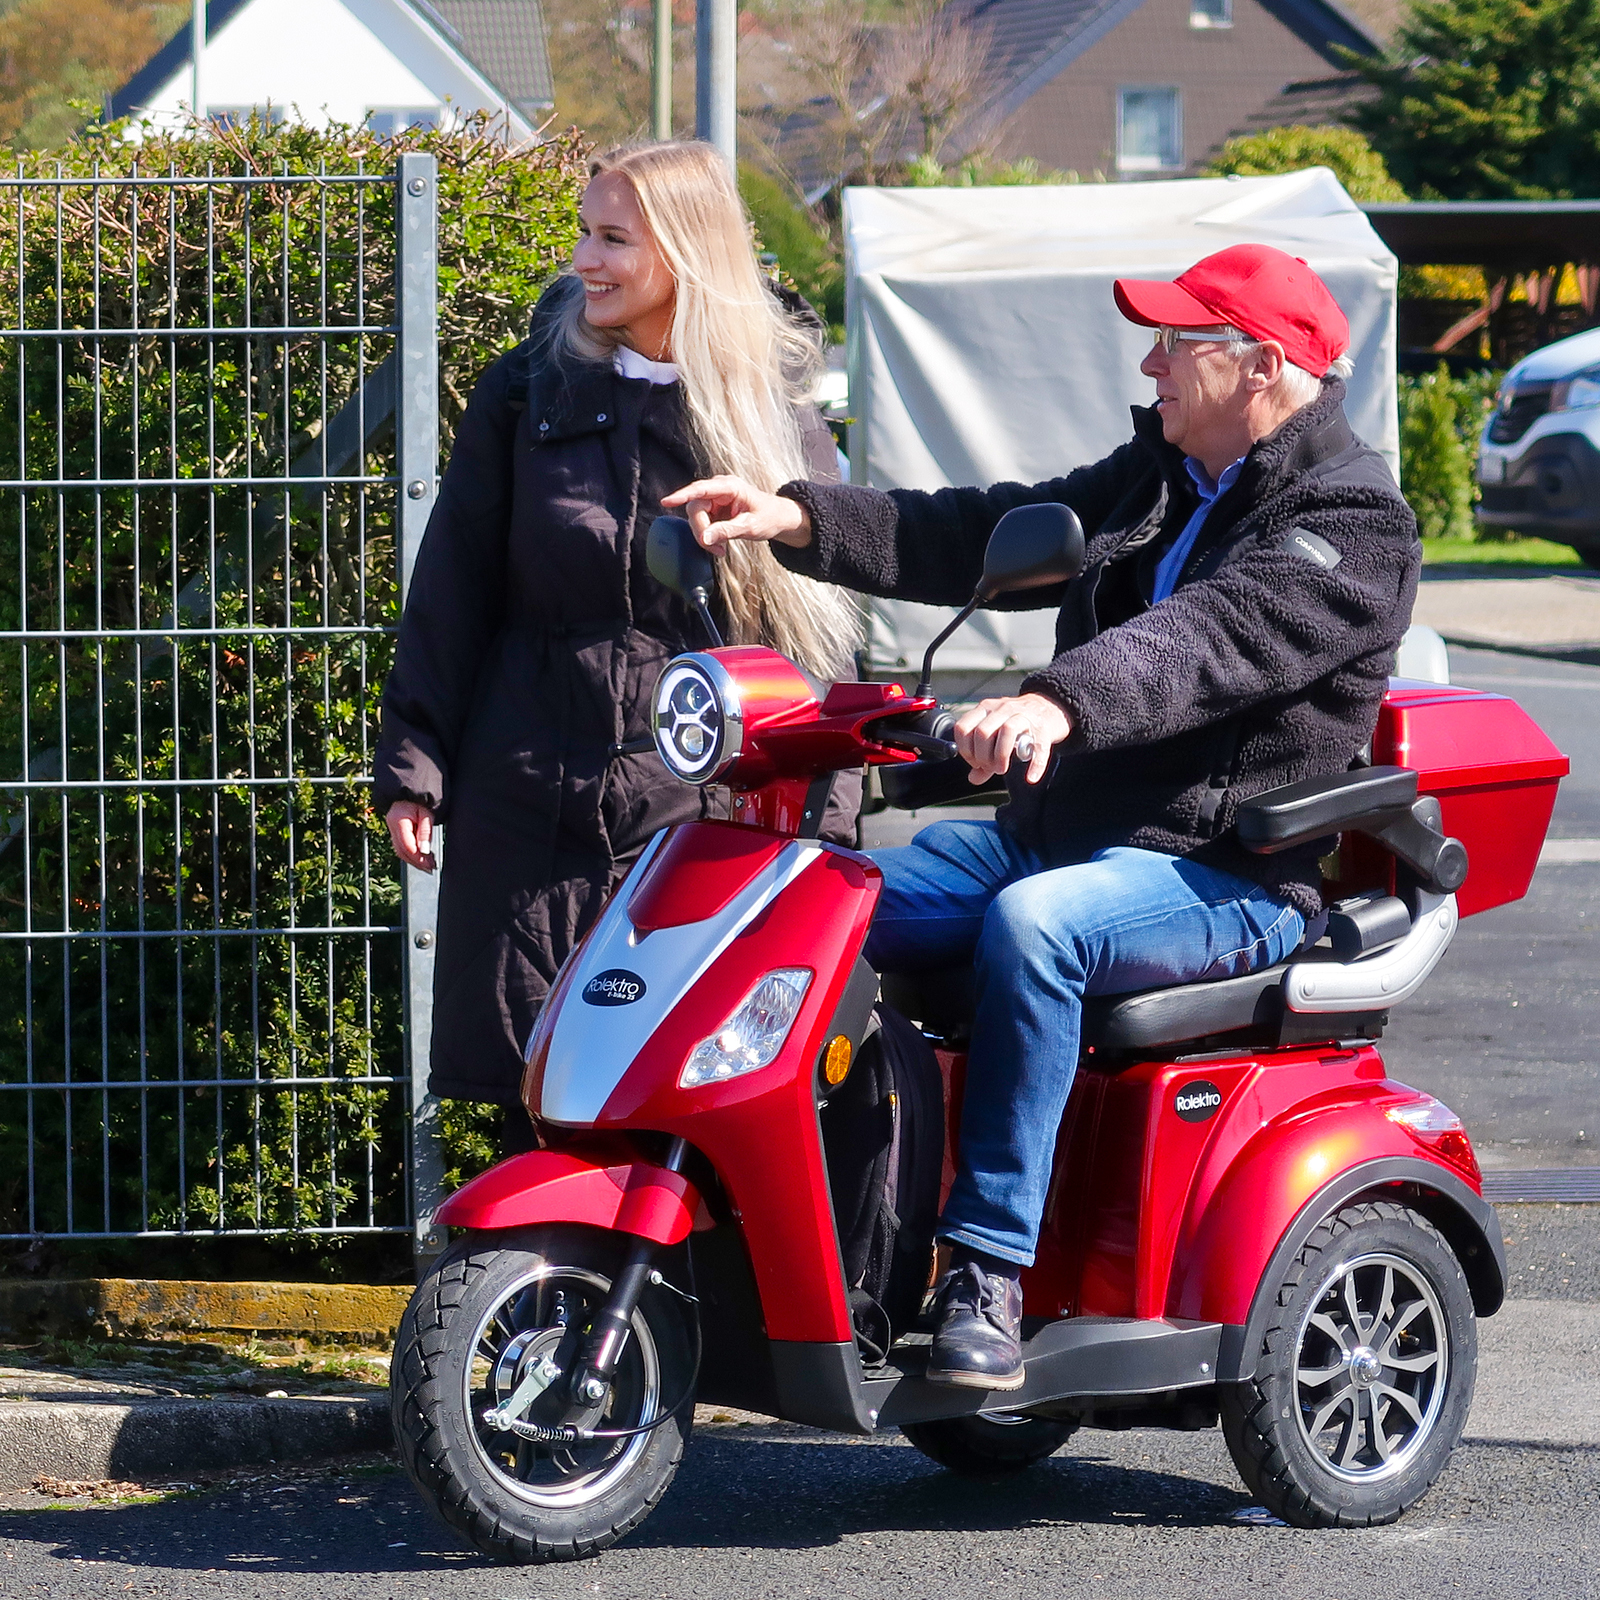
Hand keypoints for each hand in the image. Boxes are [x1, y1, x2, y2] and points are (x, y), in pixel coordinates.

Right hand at [386, 800, 436, 872]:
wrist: (409, 792)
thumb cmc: (419, 800)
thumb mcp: (426, 813)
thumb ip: (425, 831)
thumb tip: (424, 850)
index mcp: (398, 820)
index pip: (407, 844)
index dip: (419, 856)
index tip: (430, 863)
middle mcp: (391, 826)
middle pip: (402, 850)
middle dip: (417, 862)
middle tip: (431, 868)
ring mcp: (391, 830)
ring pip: (400, 851)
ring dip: (414, 861)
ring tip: (428, 866)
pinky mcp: (395, 833)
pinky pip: (401, 848)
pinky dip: (411, 855)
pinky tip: (422, 859)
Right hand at [660, 475, 812, 550]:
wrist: (778, 518)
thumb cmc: (768, 517)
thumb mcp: (750, 527)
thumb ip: (726, 531)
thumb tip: (704, 538)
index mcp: (730, 487)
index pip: (700, 489)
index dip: (682, 495)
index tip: (666, 502)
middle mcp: (719, 490)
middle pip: (695, 507)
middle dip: (700, 530)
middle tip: (714, 549)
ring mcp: (715, 499)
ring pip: (696, 517)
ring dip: (704, 536)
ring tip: (721, 549)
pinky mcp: (713, 510)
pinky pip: (701, 523)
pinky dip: (707, 537)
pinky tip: (720, 545)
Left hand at [952, 693, 1071, 785]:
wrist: (1049, 708)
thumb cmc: (1017, 723)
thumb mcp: (995, 733)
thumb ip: (982, 756)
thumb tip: (973, 778)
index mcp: (985, 709)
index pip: (964, 727)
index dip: (965, 750)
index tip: (974, 762)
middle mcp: (1002, 709)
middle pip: (983, 732)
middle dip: (982, 757)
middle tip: (990, 767)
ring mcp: (1024, 716)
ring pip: (1007, 730)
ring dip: (1001, 756)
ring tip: (1002, 768)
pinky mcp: (1044, 729)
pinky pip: (1039, 748)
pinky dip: (1035, 765)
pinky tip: (1031, 777)